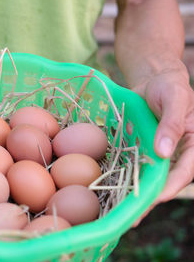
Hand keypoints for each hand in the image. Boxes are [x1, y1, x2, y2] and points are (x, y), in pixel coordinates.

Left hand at [132, 67, 193, 225]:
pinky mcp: (147, 151)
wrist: (154, 81)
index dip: (171, 185)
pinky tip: (115, 193)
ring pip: (152, 179)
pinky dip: (129, 180)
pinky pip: (139, 168)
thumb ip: (171, 124)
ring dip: (138, 197)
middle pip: (167, 181)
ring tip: (121, 215)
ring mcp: (162, 154)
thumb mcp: (174, 99)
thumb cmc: (169, 87)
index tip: (156, 197)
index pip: (185, 169)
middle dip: (150, 200)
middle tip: (133, 218)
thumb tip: (163, 152)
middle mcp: (179, 153)